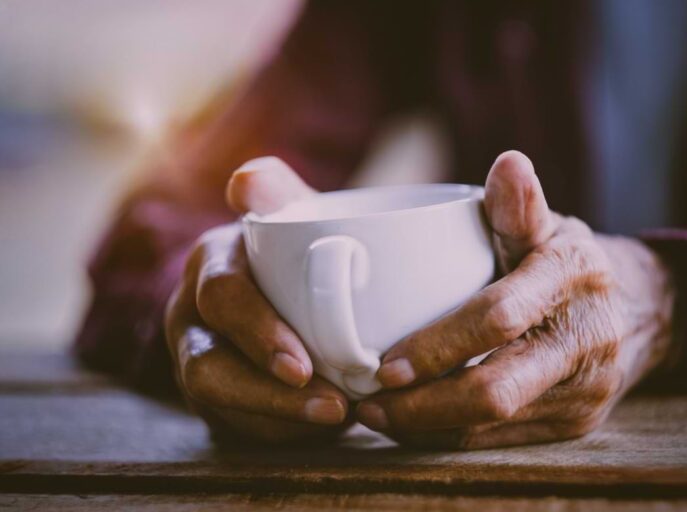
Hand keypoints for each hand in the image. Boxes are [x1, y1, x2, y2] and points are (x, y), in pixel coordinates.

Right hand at [165, 157, 350, 443]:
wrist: (289, 281)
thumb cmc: (297, 248)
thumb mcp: (290, 213)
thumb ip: (277, 192)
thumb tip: (246, 180)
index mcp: (211, 263)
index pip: (222, 298)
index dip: (257, 333)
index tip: (304, 366)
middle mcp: (191, 314)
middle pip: (208, 367)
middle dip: (268, 395)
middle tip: (336, 407)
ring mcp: (196, 358)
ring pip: (219, 404)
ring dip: (279, 421)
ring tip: (340, 421)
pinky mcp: (212, 395)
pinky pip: (235, 425)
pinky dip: (280, 432)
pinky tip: (324, 429)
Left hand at [355, 151, 675, 448]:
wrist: (639, 310)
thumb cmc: (571, 262)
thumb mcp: (551, 226)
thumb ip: (520, 206)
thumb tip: (509, 162)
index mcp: (573, 278)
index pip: (498, 318)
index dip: (437, 346)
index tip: (381, 365)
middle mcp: (586, 342)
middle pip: (496, 392)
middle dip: (423, 407)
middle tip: (367, 405)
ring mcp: (585, 392)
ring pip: (494, 426)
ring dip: (428, 428)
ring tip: (377, 417)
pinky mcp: (576, 424)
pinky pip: (505, 441)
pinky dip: (452, 436)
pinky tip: (415, 426)